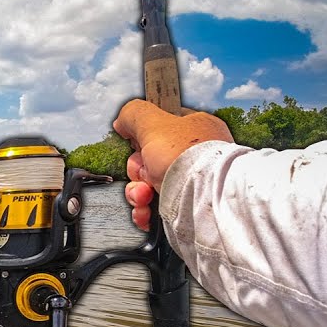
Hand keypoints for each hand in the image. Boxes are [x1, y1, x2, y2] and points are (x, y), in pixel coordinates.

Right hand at [112, 99, 232, 229]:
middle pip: (147, 161)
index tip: (138, 145)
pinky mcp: (183, 206)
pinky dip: (144, 210)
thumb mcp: (154, 123)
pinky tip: (145, 212)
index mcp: (193, 130)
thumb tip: (122, 121)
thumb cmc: (186, 158)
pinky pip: (154, 206)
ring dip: (137, 193)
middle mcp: (192, 156)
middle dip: (137, 171)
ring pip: (147, 185)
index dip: (141, 138)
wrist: (205, 199)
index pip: (158, 129)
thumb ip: (134, 114)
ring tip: (144, 197)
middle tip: (145, 174)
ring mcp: (189, 182)